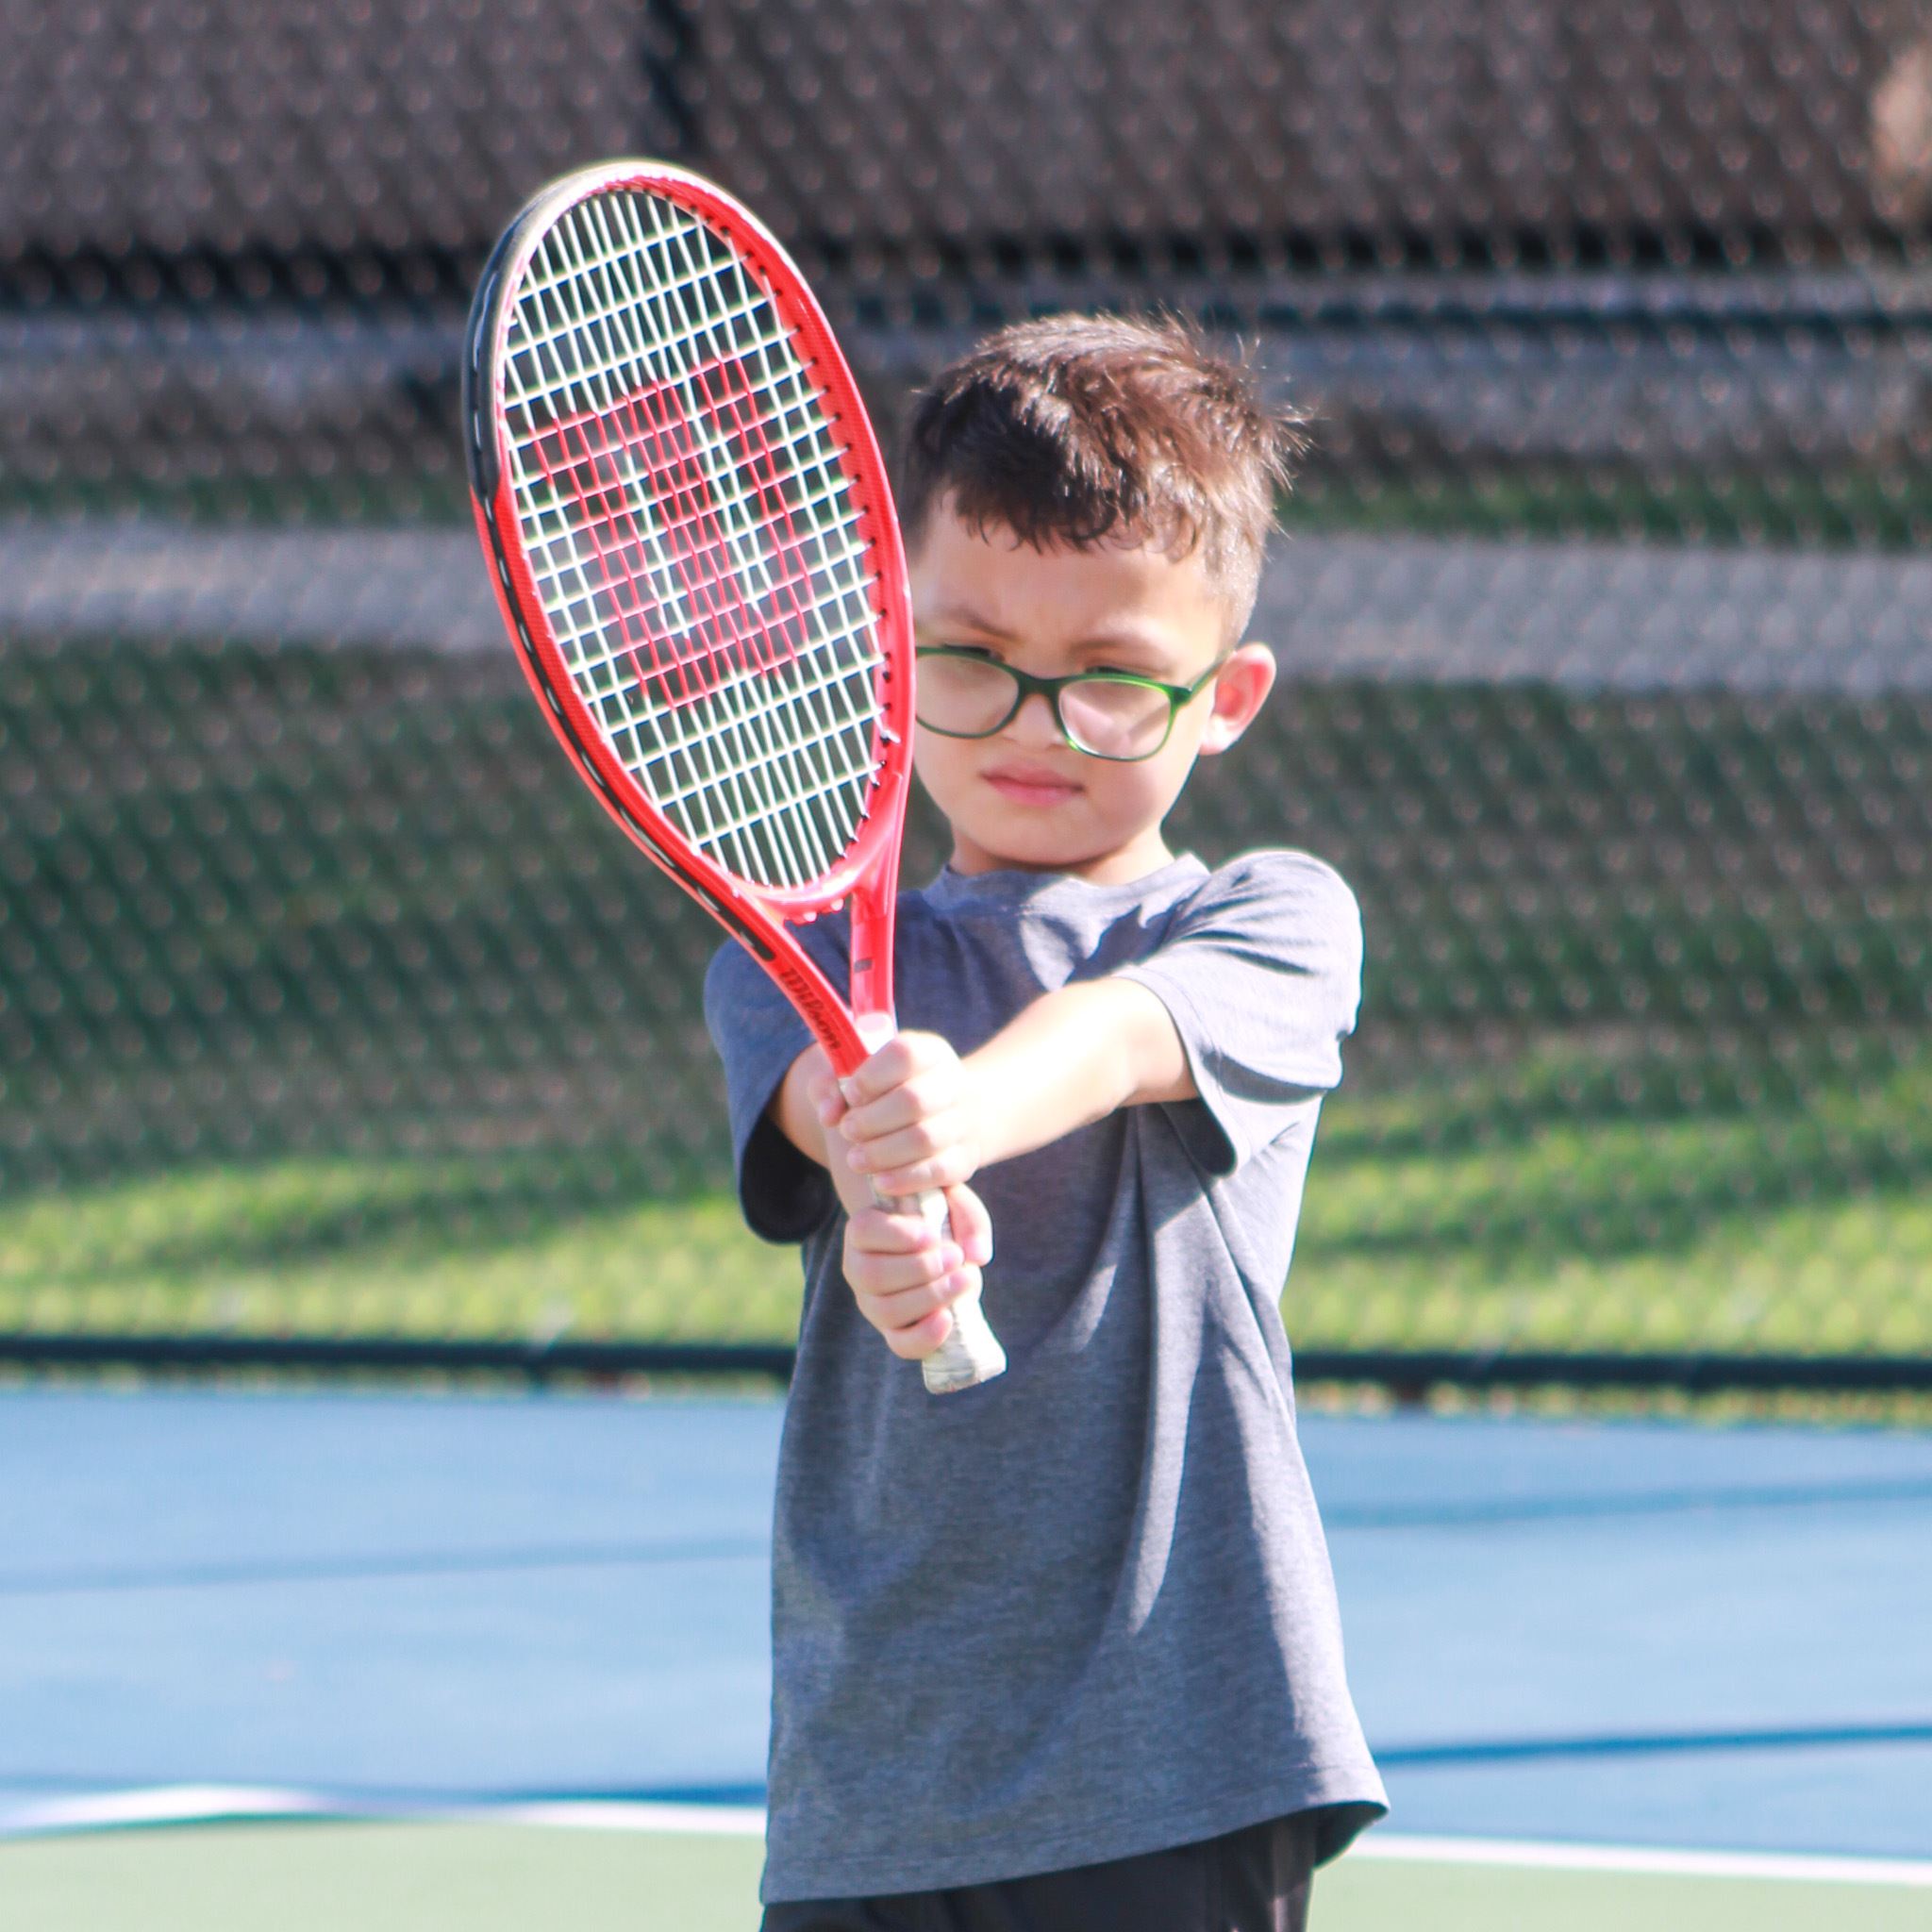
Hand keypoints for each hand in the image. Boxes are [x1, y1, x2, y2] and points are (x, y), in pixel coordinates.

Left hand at [814, 1030, 986, 1197]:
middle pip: (914, 1100)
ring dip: (882, 1152)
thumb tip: (829, 1114)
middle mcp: (954, 1083)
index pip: (905, 1054)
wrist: (941, 1117)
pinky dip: (906, 1179)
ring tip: (855, 1159)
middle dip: (871, 1120)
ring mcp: (964, 1122)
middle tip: (847, 1131)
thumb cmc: (888, 1094)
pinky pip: (940, 1171)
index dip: (871, 1077)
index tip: (850, 1095)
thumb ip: (831, 1087)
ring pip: (926, 1138)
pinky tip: (880, 1181)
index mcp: (929, 1052)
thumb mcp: (859, 1079)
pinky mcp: (967, 1158)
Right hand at [841, 1182, 993, 1360]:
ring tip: (964, 1279)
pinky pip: (901, 1344)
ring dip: (930, 1296)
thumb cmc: (943, 1218)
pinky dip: (924, 1336)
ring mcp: (873, 1304)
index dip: (897, 1235)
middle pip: (873, 1275)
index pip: (864, 1230)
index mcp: (863, 1229)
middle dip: (920, 1268)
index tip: (932, 1235)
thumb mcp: (955, 1202)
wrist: (945, 1252)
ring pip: (887, 1310)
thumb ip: (968, 1216)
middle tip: (956, 1256)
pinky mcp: (894, 1331)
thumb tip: (977, 1255)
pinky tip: (947, 1318)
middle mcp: (858, 1268)